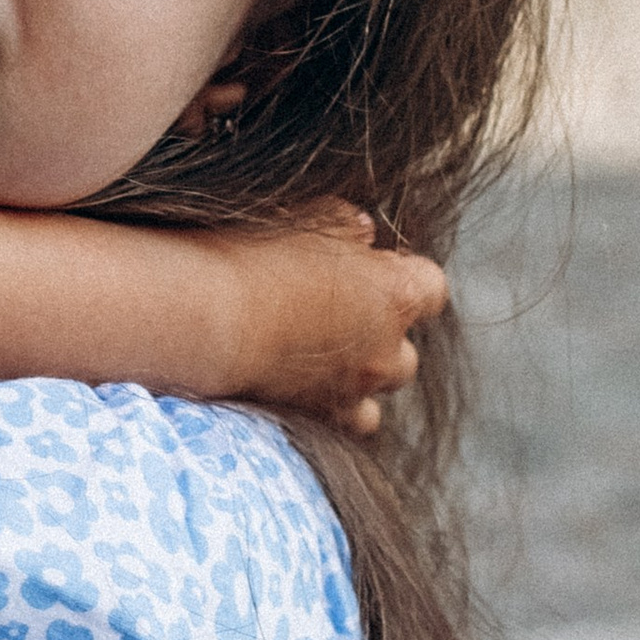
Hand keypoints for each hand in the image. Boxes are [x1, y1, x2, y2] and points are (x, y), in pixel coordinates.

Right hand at [229, 203, 446, 440]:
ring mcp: (357, 390)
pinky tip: (306, 385)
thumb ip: (347, 223)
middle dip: (380, 333)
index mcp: (397, 294)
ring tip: (319, 351)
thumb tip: (362, 232)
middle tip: (335, 312)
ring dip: (363, 372)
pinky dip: (338, 406)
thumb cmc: (256, 257)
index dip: (400, 277)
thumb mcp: (307, 218)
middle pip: (405, 348)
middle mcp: (388, 350)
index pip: (429, 287)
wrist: (210, 319)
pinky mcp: (322, 418)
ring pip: (382, 387)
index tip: (367, 268)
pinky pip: (351, 421)